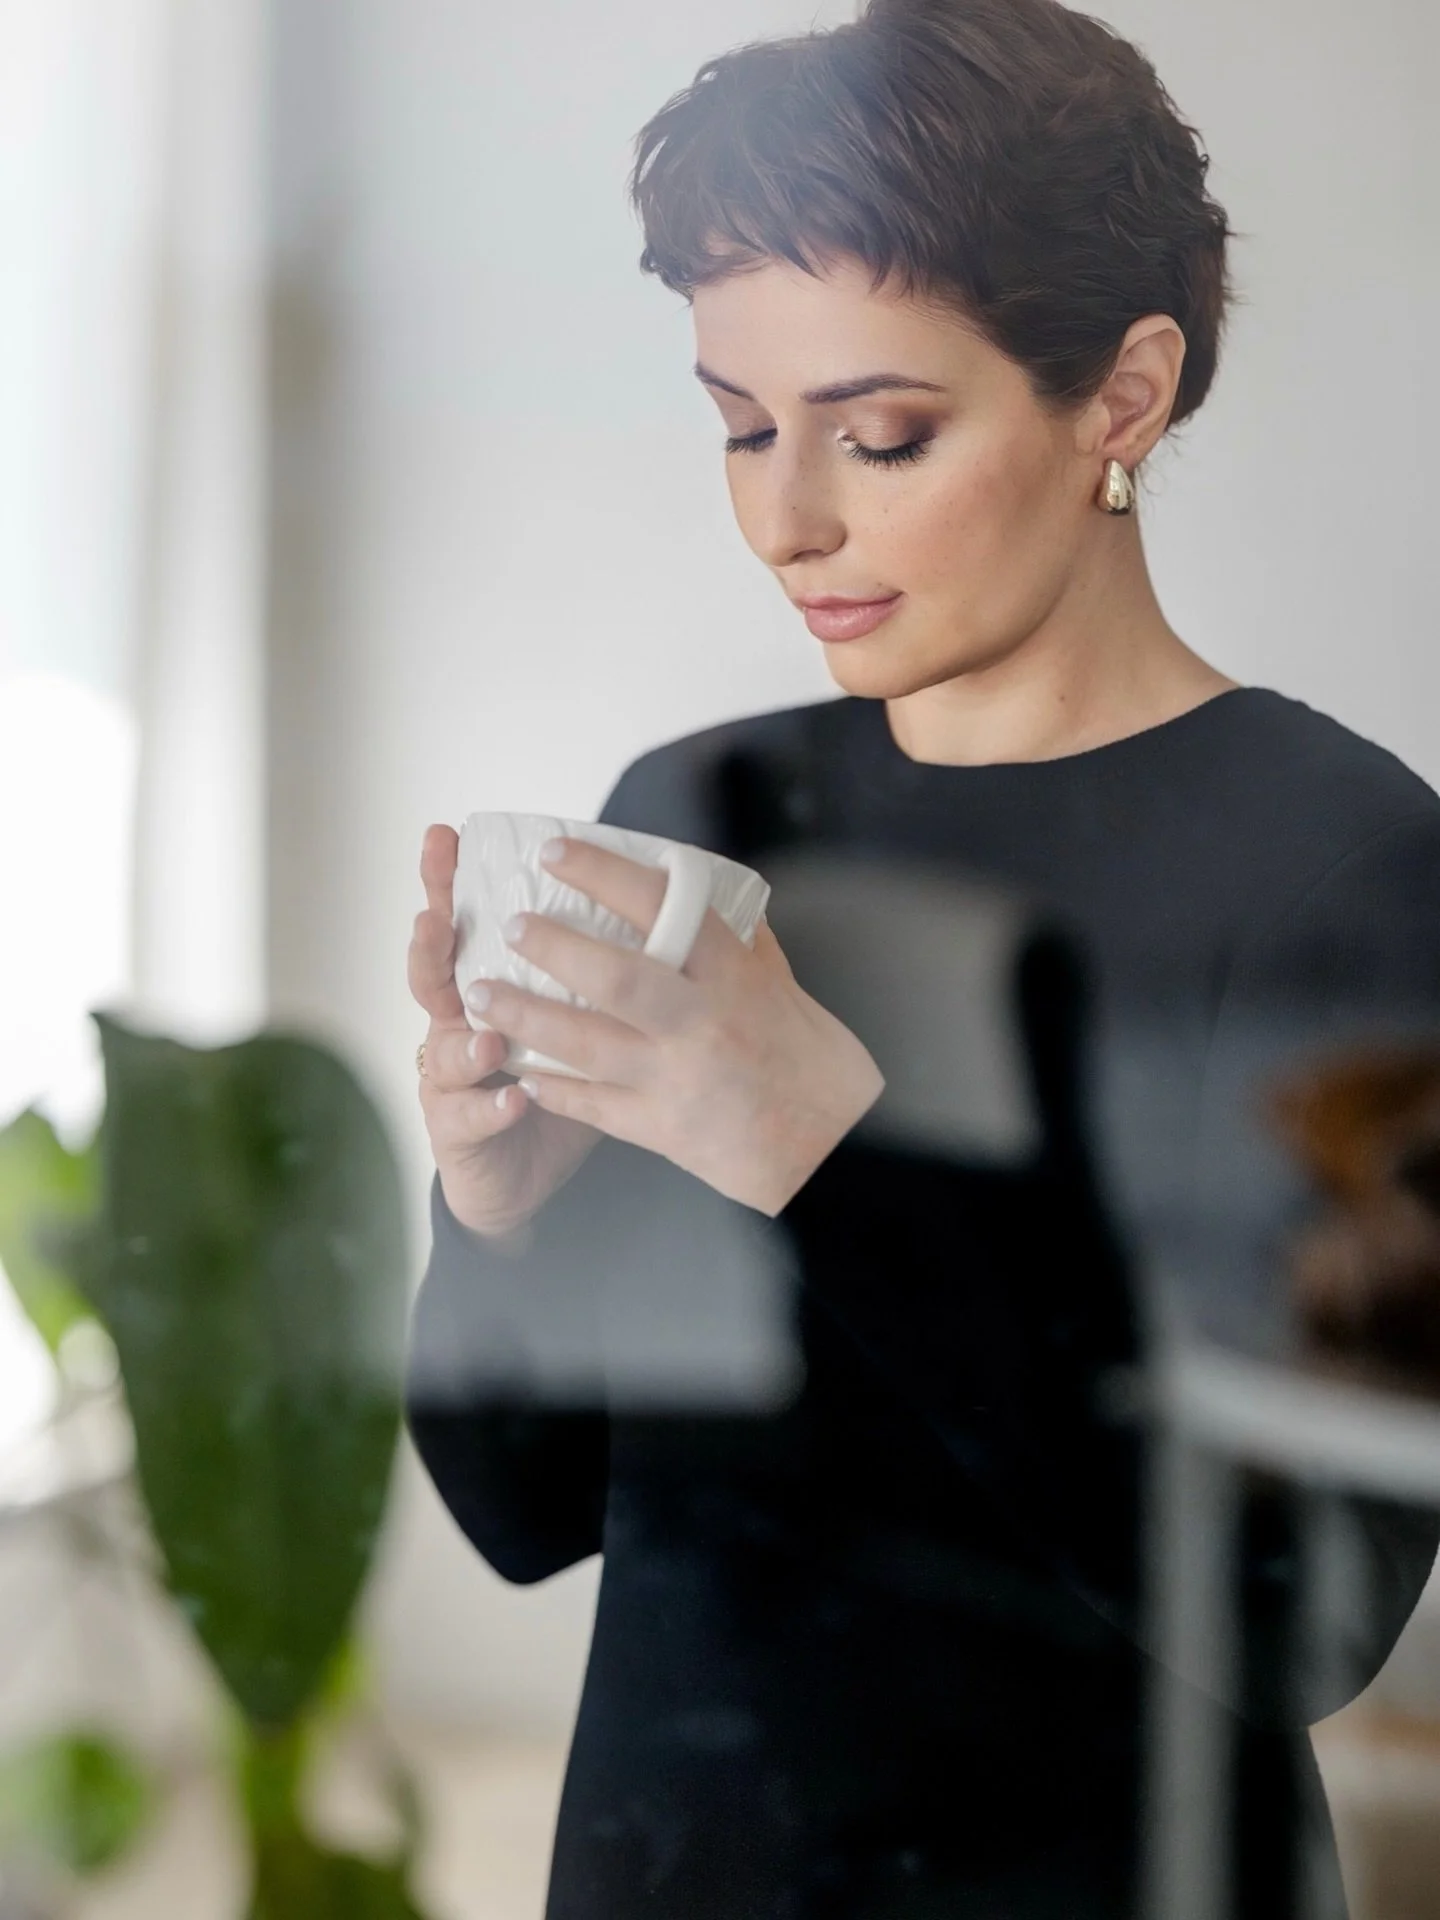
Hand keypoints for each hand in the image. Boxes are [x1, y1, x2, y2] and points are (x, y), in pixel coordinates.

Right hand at [409, 825, 602, 1239]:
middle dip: (430, 943)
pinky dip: (493, 1107)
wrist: (522, 1174)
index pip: (463, 923)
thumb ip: (594, 964)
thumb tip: (654, 896)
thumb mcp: (574, 1016)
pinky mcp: (460, 1133)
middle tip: (432, 919)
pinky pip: (472, 1118)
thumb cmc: (556, 1081)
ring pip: (446, 1048)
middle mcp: (458, 1025)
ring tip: (484, 1019)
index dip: (450, 883)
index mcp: (486, 984)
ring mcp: (452, 1080)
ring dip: (466, 1034)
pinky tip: (514, 1098)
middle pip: (433, 974)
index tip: (446, 838)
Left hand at [462, 837, 885, 1216]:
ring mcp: (676, 1080)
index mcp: (735, 978)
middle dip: (553, 948)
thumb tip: (708, 899)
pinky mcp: (661, 1131)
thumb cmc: (814, 1065)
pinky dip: (553, 1087)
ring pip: (585, 1044)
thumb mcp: (785, 989)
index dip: (603, 874)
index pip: (663, 908)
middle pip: (614, 977)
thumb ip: (740, 946)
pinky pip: (592, 1105)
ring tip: (482, 994)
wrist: (831, 1151)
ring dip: (525, 1017)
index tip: (556, 852)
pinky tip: (521, 1071)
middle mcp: (702, 1024)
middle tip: (511, 926)